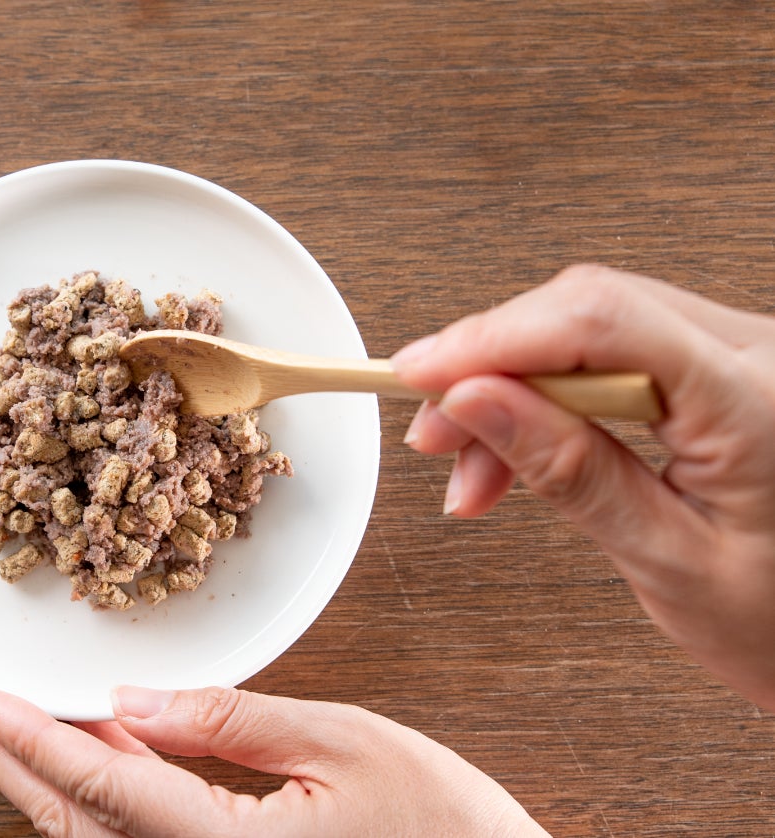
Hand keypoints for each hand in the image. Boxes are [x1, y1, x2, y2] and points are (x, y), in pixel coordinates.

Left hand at [0, 682, 546, 836]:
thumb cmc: (443, 826)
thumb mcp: (345, 746)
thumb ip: (233, 722)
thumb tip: (137, 701)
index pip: (95, 781)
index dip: (20, 735)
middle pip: (72, 819)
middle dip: (4, 757)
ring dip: (39, 779)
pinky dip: (94, 797)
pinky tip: (89, 757)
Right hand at [392, 264, 774, 709]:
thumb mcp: (671, 564)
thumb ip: (569, 472)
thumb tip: (475, 400)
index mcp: (758, 398)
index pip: (598, 322)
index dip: (489, 337)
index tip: (415, 373)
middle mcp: (758, 353)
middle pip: (586, 314)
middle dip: (490, 370)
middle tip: (433, 441)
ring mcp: (744, 357)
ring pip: (592, 332)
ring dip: (515, 392)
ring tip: (473, 473)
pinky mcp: (724, 373)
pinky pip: (619, 358)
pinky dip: (555, 401)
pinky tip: (520, 450)